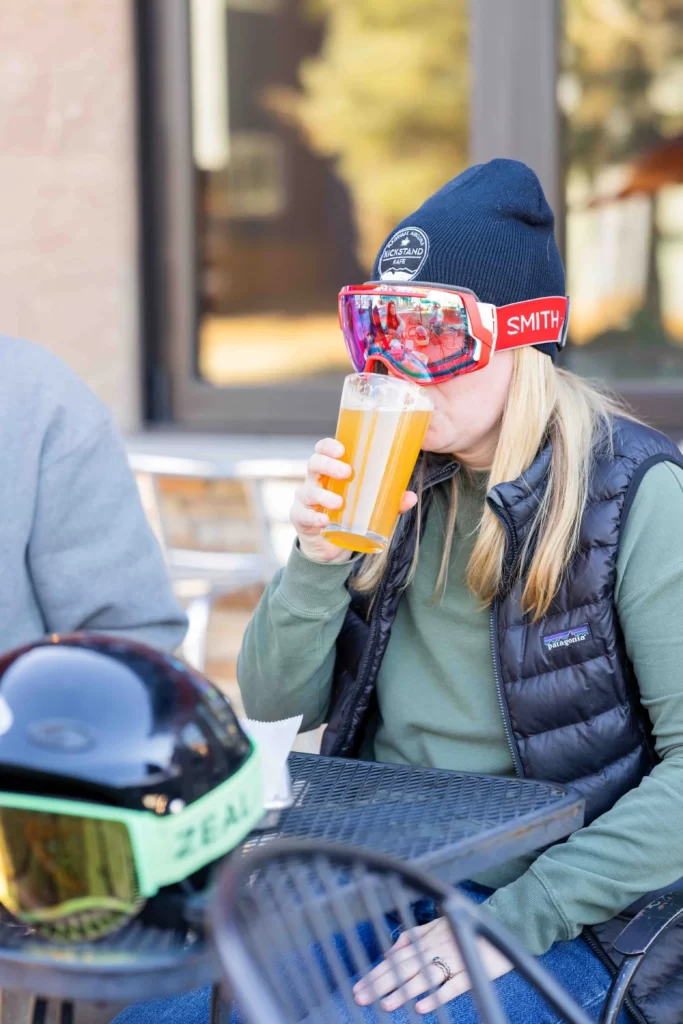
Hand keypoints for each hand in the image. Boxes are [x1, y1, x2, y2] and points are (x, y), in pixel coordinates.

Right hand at [290, 438, 416, 563]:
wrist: (328, 544)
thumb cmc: (347, 514)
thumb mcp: (368, 505)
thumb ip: (389, 501)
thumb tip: (411, 497)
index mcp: (329, 471)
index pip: (322, 450)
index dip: (328, 446)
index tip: (342, 449)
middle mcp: (314, 481)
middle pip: (314, 464)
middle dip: (328, 465)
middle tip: (346, 472)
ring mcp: (305, 500)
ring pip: (308, 490)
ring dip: (324, 494)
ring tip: (338, 502)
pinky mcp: (301, 518)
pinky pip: (303, 515)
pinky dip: (314, 517)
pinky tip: (324, 520)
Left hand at [353, 917, 512, 1014]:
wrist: (503, 924)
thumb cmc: (466, 925)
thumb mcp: (437, 925)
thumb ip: (412, 936)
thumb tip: (388, 951)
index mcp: (427, 938)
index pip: (396, 957)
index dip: (377, 972)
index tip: (358, 986)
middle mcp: (436, 948)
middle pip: (405, 967)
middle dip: (382, 983)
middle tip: (361, 997)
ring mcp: (454, 959)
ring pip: (425, 977)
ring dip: (404, 991)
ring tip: (386, 1005)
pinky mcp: (471, 971)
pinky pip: (453, 987)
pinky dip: (437, 996)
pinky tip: (422, 1007)